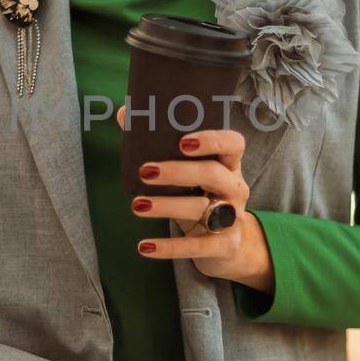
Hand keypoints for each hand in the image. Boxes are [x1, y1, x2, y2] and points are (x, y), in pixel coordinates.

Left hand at [115, 105, 273, 292]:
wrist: (228, 245)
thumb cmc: (201, 196)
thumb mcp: (190, 173)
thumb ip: (161, 144)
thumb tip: (125, 113)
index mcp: (228, 164)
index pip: (233, 144)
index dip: (212, 140)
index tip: (183, 141)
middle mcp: (235, 188)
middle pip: (212, 174)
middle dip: (177, 171)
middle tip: (145, 171)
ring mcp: (232, 218)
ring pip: (201, 209)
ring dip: (167, 206)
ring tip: (136, 205)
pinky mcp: (224, 246)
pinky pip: (197, 246)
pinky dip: (169, 247)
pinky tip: (144, 246)